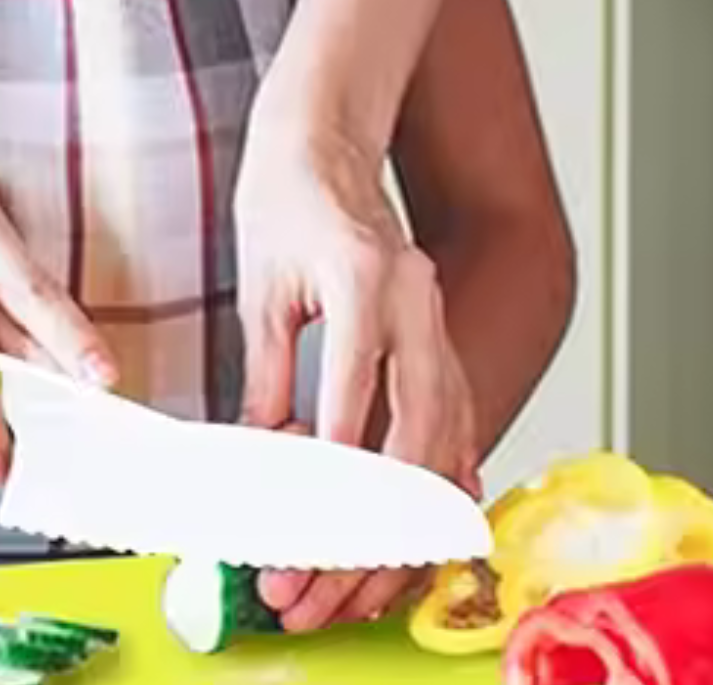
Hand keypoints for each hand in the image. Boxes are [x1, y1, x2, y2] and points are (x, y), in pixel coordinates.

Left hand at [233, 118, 480, 631]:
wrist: (326, 135)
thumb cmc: (285, 194)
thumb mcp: (263, 287)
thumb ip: (267, 376)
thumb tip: (260, 455)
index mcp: (371, 285)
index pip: (356, 411)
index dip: (328, 485)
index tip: (300, 536)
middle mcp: (420, 305)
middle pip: (416, 442)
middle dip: (375, 522)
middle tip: (327, 577)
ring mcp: (440, 318)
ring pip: (445, 440)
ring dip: (409, 513)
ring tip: (362, 570)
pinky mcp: (441, 331)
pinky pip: (452, 419)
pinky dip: (433, 475)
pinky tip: (413, 520)